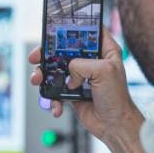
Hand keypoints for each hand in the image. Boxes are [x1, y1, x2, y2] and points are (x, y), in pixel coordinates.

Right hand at [28, 27, 142, 142]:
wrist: (113, 125)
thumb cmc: (117, 98)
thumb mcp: (104, 72)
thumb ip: (82, 64)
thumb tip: (68, 72)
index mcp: (104, 50)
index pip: (86, 30)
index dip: (71, 27)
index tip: (55, 29)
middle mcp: (90, 61)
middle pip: (64, 49)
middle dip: (47, 53)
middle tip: (36, 57)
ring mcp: (79, 76)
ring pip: (55, 69)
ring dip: (43, 75)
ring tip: (38, 81)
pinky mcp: (71, 91)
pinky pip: (54, 89)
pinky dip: (52, 98)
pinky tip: (57, 106)